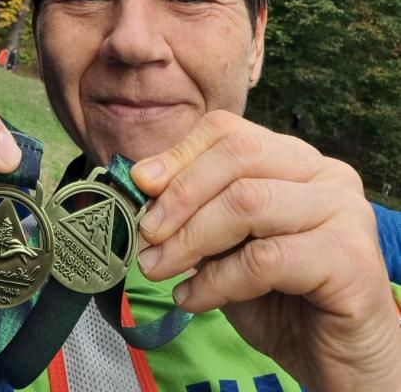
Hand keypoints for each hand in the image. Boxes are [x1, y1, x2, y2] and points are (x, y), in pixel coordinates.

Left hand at [131, 110, 400, 391]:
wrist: (338, 360)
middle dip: (180, 195)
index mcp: (294, 157)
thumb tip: (141, 184)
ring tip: (158, 269)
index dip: (178, 155)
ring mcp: (343, 210)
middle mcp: (324, 172)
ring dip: (190, 239)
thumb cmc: (278, 297)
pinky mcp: (351, 258)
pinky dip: (217, 281)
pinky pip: (266, 258)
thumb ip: (194, 212)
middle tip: (146, 235)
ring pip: (248, 201)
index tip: (140, 186)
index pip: (228, 131)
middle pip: (238, 154)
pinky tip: (192, 299)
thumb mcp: (223, 244)